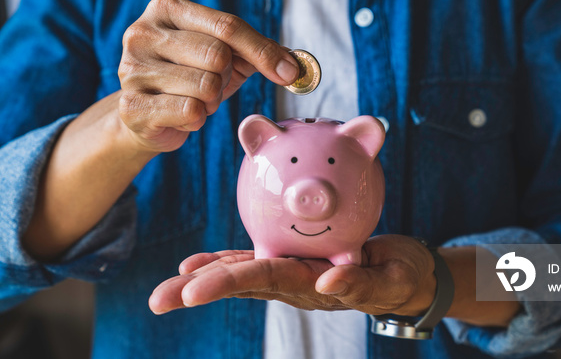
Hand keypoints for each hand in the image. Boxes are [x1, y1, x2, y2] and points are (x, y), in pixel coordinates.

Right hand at [118, 0, 298, 151]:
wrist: (144, 117)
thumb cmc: (190, 79)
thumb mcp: (225, 55)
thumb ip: (259, 51)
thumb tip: (295, 66)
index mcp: (166, 8)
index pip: (228, 26)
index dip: (263, 51)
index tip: (289, 72)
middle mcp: (142, 32)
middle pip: (217, 55)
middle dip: (225, 77)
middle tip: (211, 85)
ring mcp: (131, 68)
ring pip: (205, 86)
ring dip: (210, 101)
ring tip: (193, 99)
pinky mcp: (131, 104)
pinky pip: (190, 111)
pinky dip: (196, 119)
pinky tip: (180, 115)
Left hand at [148, 235, 436, 316]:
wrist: (402, 275)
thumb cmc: (400, 277)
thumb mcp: (390, 281)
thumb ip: (361, 285)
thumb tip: (327, 284)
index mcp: (310, 285)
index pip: (262, 281)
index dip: (225, 282)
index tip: (189, 293)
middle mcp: (292, 282)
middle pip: (239, 281)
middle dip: (197, 289)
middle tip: (158, 300)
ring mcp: (290, 274)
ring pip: (239, 273)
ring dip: (202, 277)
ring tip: (168, 284)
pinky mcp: (292, 263)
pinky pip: (253, 261)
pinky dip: (223, 261)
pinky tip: (196, 264)